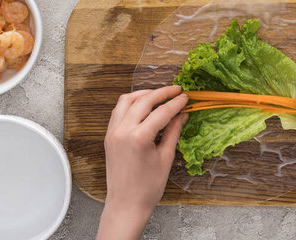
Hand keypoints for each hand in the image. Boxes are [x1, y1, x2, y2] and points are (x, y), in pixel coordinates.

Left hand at [96, 86, 188, 239]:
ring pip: (126, 101)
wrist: (126, 205)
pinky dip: (131, 103)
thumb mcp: (166, 157)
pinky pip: (118, 111)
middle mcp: (122, 131)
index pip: (161, 112)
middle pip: (144, 101)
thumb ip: (173, 131)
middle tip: (176, 90)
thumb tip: (182, 114)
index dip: (176, 103)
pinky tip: (143, 105)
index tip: (186, 97)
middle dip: (161, 93)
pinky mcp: (108, 136)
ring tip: (159, 94)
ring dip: (143, 94)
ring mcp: (112, 132)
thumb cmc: (148, 187)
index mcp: (139, 137)